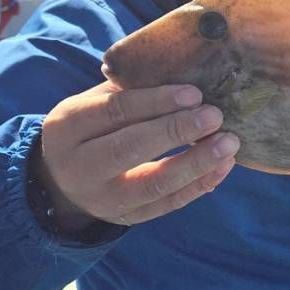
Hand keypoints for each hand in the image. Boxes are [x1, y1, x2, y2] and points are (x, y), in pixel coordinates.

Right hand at [37, 81, 237, 226]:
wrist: (61, 182)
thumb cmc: (88, 129)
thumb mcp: (92, 104)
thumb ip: (126, 89)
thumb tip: (183, 71)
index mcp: (67, 127)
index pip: (113, 111)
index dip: (154, 101)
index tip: (193, 93)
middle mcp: (80, 167)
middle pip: (129, 148)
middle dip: (176, 131)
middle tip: (215, 116)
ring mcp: (103, 198)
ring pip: (152, 184)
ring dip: (195, 164)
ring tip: (229, 144)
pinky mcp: (128, 217)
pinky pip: (167, 205)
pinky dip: (199, 186)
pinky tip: (223, 167)